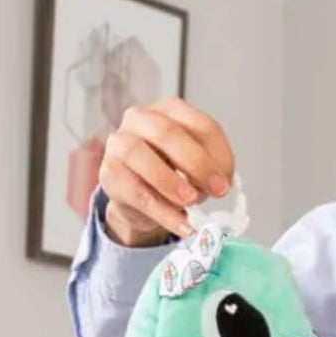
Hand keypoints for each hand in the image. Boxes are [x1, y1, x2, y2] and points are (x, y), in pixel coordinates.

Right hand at [98, 98, 235, 245]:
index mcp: (170, 111)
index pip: (200, 124)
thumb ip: (209, 170)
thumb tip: (219, 185)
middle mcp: (140, 119)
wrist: (140, 200)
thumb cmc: (172, 175)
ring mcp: (119, 143)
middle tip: (217, 190)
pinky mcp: (109, 174)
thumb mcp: (196, 168)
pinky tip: (183, 225)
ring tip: (192, 201)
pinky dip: (163, 212)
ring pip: (140, 155)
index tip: (226, 181)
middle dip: (197, 163)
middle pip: (168, 132)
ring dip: (171, 181)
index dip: (218, 153)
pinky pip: (136, 192)